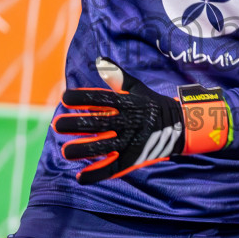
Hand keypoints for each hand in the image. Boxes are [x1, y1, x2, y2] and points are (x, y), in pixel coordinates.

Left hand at [53, 58, 232, 183]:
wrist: (180, 126)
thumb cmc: (152, 104)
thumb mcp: (137, 88)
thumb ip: (117, 76)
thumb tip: (100, 59)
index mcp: (126, 103)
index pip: (100, 99)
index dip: (81, 98)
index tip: (64, 98)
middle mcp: (127, 122)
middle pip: (97, 123)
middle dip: (75, 124)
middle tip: (57, 125)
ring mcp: (131, 141)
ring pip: (103, 147)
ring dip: (83, 150)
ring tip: (65, 152)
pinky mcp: (134, 159)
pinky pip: (113, 168)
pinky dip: (96, 174)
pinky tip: (80, 178)